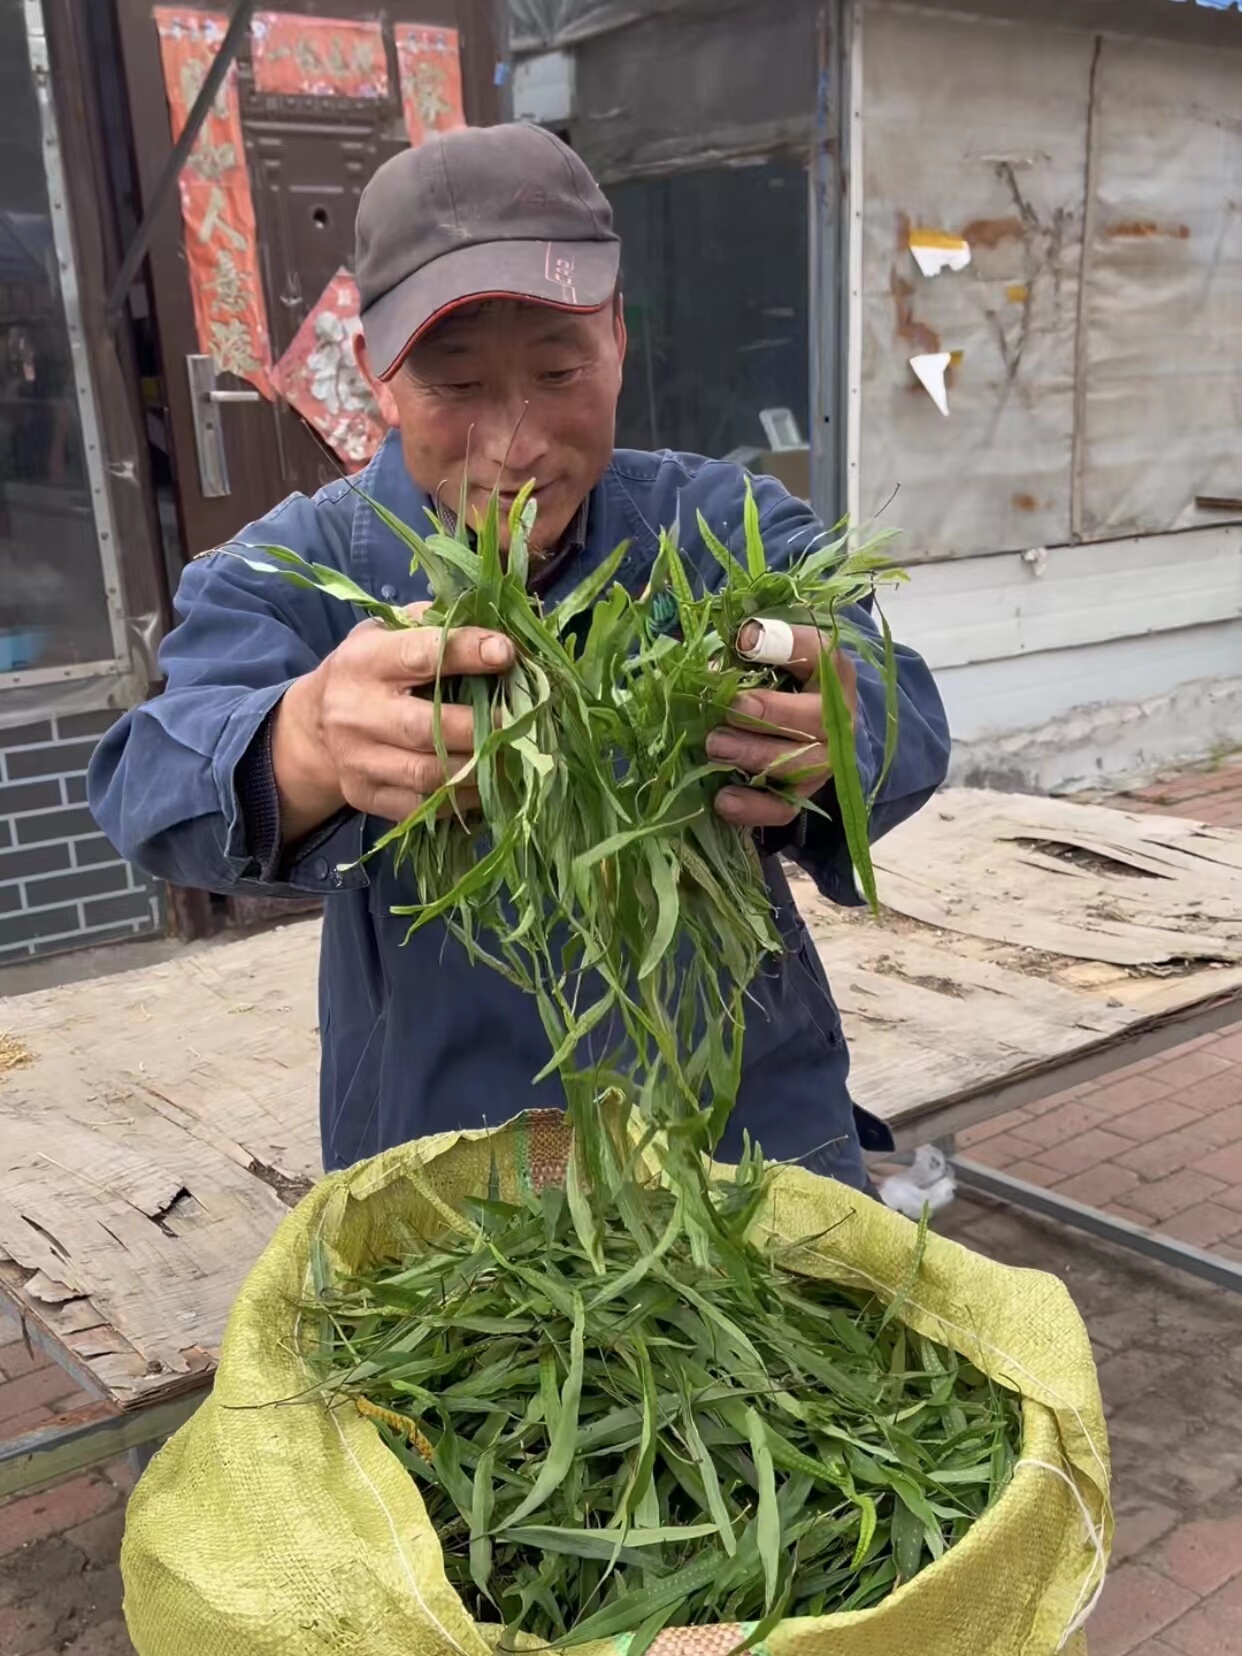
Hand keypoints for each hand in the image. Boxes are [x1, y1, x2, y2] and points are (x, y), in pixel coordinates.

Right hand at [272, 604, 513, 841]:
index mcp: (364, 662)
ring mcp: (359, 760)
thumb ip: (433, 624)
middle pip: (427, 727)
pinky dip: (462, 798)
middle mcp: (356, 713)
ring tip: (515, 755)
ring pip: (429, 774)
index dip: (466, 652)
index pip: (419, 656)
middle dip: (482, 725)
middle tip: (523, 718)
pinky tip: (488, 784)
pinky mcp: (366, 796)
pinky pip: (422, 805)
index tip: (506, 652)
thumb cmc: (369, 672)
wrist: (314, 728)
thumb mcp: (386, 633)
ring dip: (480, 768)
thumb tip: (496, 628)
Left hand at [707, 621, 857, 829]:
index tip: (743, 641)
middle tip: (729, 708)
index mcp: (831, 672)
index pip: (819, 654)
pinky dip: (754, 807)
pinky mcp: (803, 795)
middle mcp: (837, 719)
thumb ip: (758, 646)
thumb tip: (731, 644)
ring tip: (715, 746)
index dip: (783, 646)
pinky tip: (724, 799)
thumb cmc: (790, 683)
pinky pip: (784, 809)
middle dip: (767, 714)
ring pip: (799, 765)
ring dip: (755, 756)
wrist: (822, 729)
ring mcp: (823, 762)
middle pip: (814, 719)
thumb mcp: (780, 655)